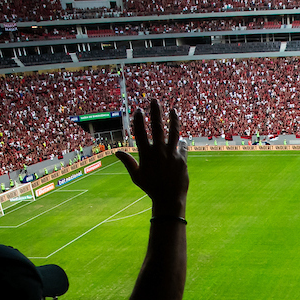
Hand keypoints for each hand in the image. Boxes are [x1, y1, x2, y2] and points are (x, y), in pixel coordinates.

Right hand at [115, 100, 188, 216]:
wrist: (169, 199)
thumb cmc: (151, 188)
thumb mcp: (137, 176)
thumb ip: (128, 162)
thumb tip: (116, 152)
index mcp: (146, 154)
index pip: (140, 132)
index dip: (138, 120)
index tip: (138, 110)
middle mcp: (159, 152)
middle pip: (157, 127)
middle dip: (155, 112)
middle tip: (154, 101)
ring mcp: (171, 154)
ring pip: (173, 132)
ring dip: (173, 120)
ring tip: (173, 110)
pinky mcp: (182, 159)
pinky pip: (182, 146)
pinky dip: (181, 141)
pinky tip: (180, 137)